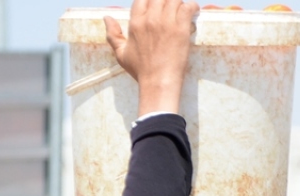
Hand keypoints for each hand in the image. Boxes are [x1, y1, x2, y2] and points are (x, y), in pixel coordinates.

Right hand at [104, 0, 198, 114]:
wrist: (158, 83)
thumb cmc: (140, 71)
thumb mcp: (121, 54)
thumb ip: (113, 34)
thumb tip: (106, 18)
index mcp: (136, 23)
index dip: (149, 0)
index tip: (156, 5)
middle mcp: (150, 19)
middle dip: (164, 1)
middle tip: (170, 8)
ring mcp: (166, 23)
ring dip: (178, 2)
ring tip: (181, 9)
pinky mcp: (181, 29)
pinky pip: (187, 7)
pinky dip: (192, 6)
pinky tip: (193, 10)